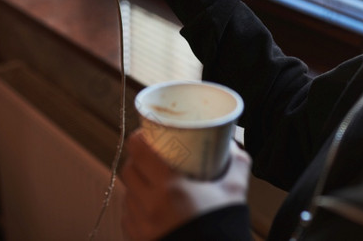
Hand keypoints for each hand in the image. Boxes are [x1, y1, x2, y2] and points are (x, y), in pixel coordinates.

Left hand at [120, 130, 250, 240]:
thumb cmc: (223, 226)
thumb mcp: (235, 191)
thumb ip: (235, 163)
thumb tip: (231, 146)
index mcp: (170, 187)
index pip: (138, 150)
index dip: (139, 137)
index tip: (146, 133)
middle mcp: (149, 205)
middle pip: (128, 169)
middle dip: (137, 160)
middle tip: (151, 156)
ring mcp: (140, 224)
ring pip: (127, 193)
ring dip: (136, 184)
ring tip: (151, 182)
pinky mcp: (137, 238)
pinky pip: (128, 217)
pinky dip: (137, 208)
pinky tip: (150, 207)